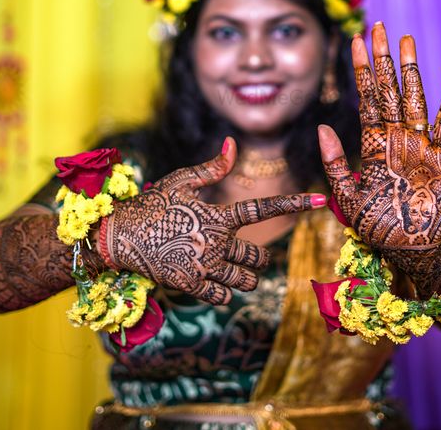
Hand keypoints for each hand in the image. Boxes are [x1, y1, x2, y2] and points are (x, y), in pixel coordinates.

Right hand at [102, 137, 322, 304]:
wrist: (119, 237)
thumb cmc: (151, 205)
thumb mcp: (180, 181)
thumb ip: (211, 168)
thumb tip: (233, 144)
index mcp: (218, 216)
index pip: (264, 208)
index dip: (295, 203)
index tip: (321, 199)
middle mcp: (216, 243)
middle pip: (259, 255)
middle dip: (258, 256)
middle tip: (242, 252)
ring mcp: (205, 267)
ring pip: (246, 279)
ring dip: (245, 276)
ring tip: (228, 267)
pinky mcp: (191, 286)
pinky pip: (223, 295)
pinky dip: (223, 290)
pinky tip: (210, 279)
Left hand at [317, 22, 440, 286]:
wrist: (411, 254)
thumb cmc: (378, 230)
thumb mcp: (346, 199)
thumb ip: (335, 164)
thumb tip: (322, 127)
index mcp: (374, 145)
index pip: (366, 98)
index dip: (360, 70)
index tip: (354, 40)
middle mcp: (397, 139)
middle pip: (388, 89)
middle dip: (382, 58)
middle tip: (378, 26)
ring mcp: (420, 146)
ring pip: (414, 98)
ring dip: (410, 69)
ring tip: (406, 40)